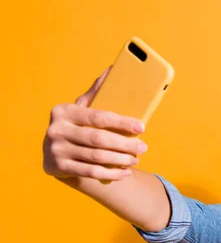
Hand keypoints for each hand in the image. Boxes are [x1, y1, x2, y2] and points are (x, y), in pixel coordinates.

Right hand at [42, 66, 147, 180]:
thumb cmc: (77, 127)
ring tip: (135, 160)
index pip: (98, 116)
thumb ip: (96, 93)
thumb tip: (113, 69)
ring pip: (96, 157)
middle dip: (124, 144)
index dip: (122, 122)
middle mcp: (56, 130)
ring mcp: (55, 150)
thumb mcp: (81, 109)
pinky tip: (125, 172)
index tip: (142, 127)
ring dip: (121, 160)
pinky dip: (111, 173)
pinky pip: (90, 172)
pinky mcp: (57, 167)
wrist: (55, 154)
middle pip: (99, 139)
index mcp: (63, 111)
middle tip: (143, 147)